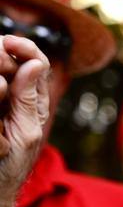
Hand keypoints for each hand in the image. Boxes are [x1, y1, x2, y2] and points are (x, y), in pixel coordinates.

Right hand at [0, 35, 49, 204]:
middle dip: (2, 61)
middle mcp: (13, 94)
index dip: (25, 47)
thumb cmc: (11, 163)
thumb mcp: (25, 132)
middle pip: (8, 61)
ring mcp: (1, 99)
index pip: (35, 61)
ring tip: (1, 125)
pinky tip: (0, 135)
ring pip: (0, 79)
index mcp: (31, 98)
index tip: (7, 43)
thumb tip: (34, 64)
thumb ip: (27, 99)